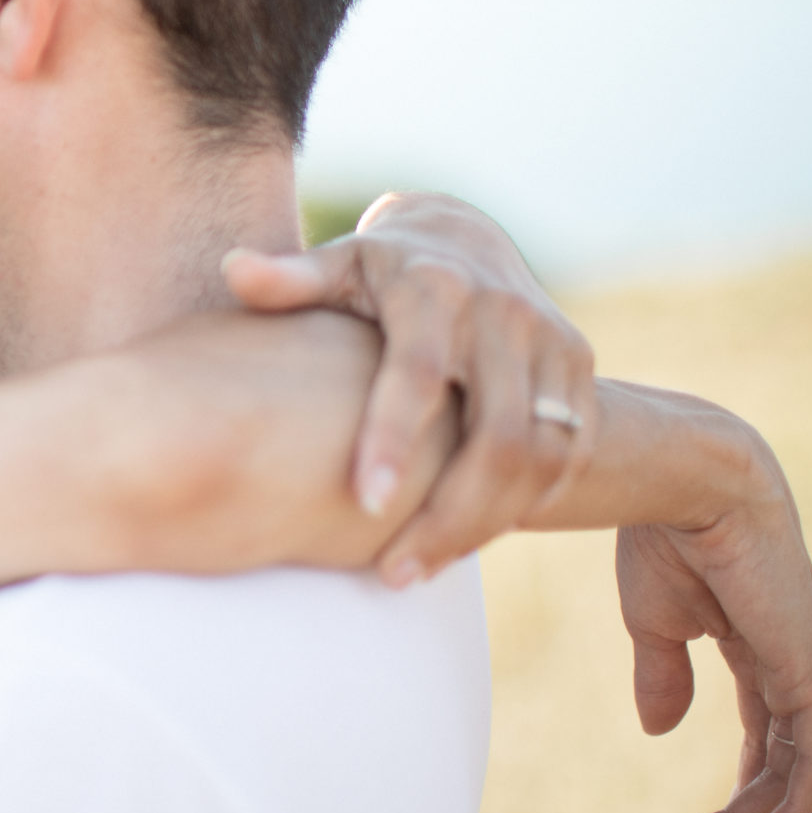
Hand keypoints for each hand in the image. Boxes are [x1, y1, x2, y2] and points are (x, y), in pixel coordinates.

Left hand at [224, 191, 596, 583]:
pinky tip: (464, 541)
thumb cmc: (376, 270)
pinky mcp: (579, 371)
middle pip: (498, 437)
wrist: (462, 239)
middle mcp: (504, 314)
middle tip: (393, 573)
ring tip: (420, 569)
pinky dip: (521, 506)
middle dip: (450, 515)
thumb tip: (232, 270)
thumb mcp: (336, 264)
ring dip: (484, 525)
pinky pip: (565, 457)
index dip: (394, 437)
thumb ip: (289, 279)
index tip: (366, 503)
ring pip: (540, 459)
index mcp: (434, 289)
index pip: (417, 372)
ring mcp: (552, 344)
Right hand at [616, 435, 811, 812]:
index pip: (762, 735)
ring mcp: (809, 672)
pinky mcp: (811, 677)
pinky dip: (786, 812)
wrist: (684, 483)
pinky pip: (809, 766)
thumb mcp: (653, 619)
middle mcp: (795, 664)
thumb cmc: (661, 533)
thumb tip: (660, 731)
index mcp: (758, 643)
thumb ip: (663, 675)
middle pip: (781, 767)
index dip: (735, 789)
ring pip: (793, 778)